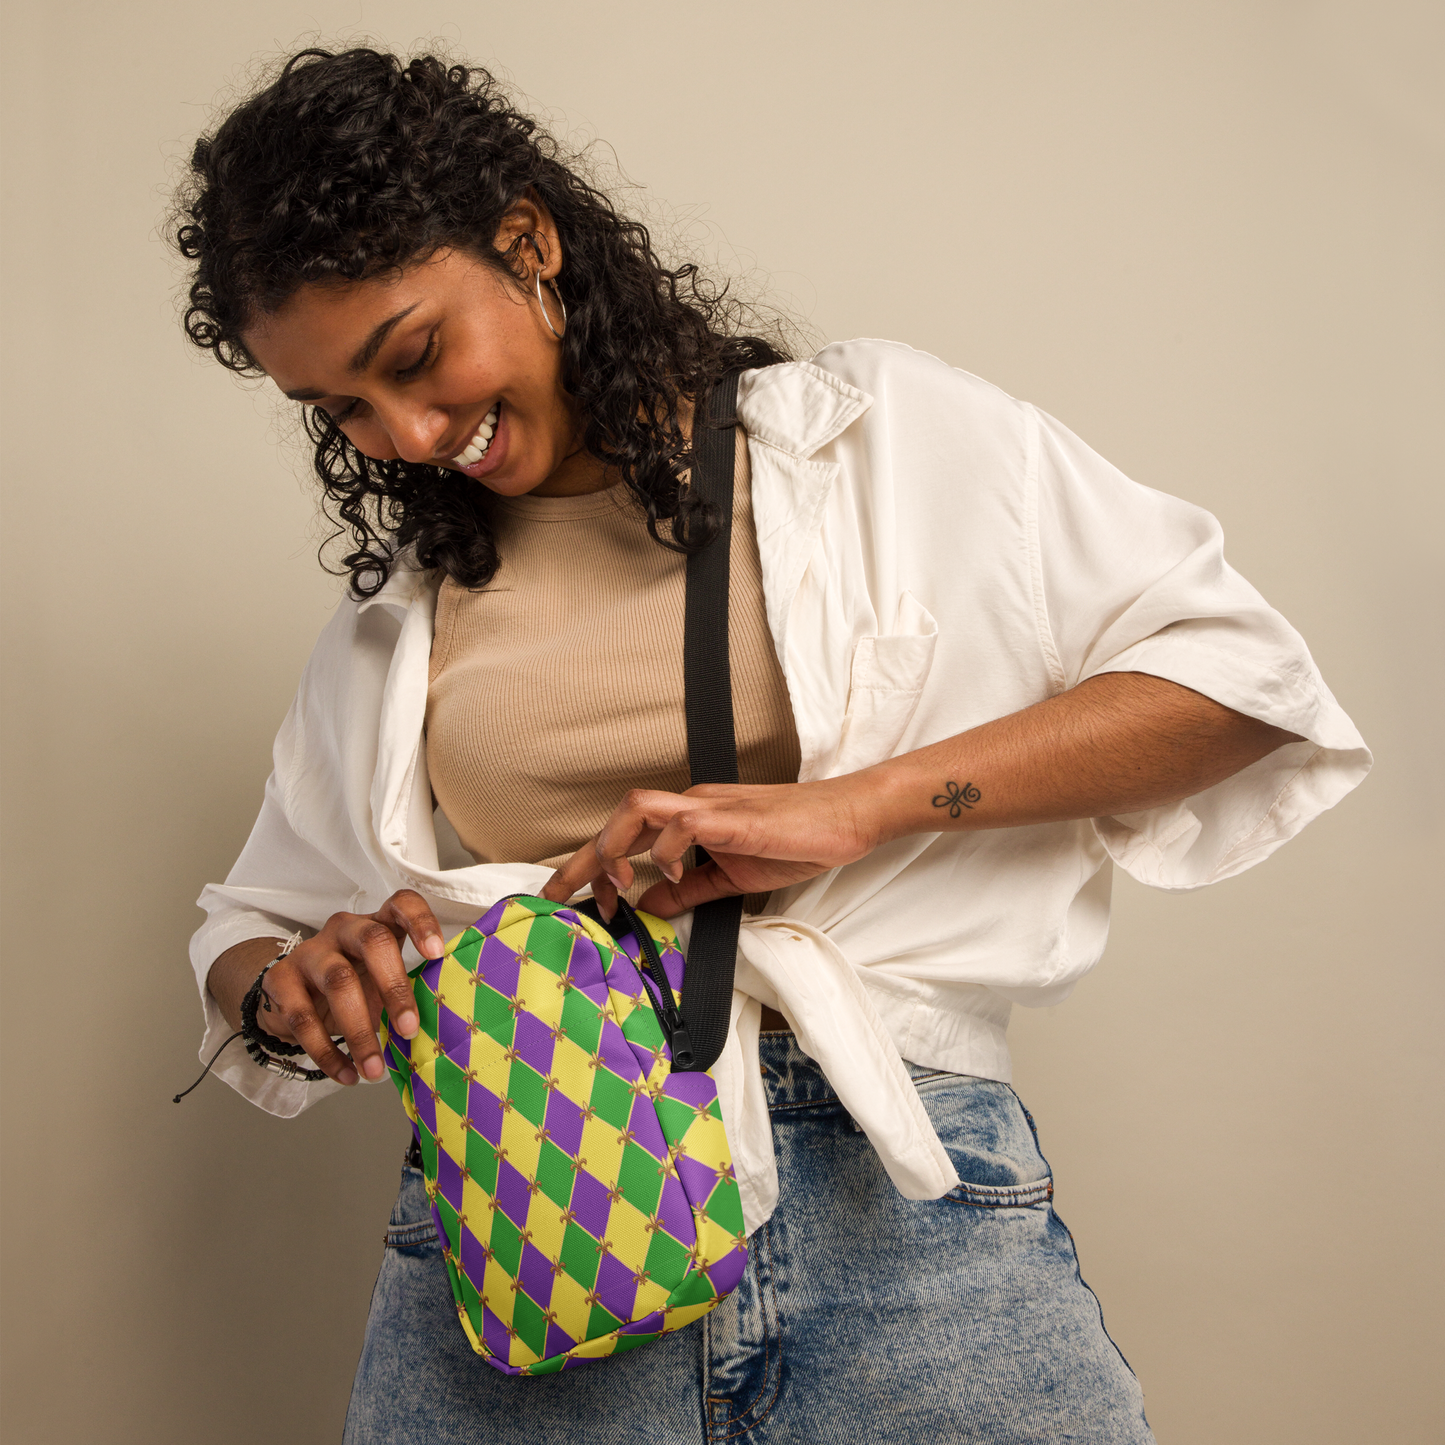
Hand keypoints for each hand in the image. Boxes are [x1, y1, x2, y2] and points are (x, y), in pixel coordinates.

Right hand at [206, 890, 444, 1086]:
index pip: (402, 904)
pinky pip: (302, 1016)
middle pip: (373, 941)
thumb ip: (407, 994)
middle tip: (409, 1030)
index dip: (421, 922)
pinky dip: (326, 1052)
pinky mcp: (281, 978)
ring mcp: (310, 951)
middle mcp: (345, 928)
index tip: (437, 954)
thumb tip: (438, 1031)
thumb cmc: (354, 986)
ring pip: (338, 981)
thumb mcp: (382, 982)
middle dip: (395, 987)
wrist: (291, 996)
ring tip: (375, 1070)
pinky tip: (346, 1074)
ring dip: (359, 1031)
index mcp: (378, 923)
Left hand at [539, 777, 887, 919]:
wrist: (846, 819)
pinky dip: (667, 851)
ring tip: (613, 885)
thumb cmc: (796, 840)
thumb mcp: (731, 876)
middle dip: (579, 859)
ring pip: (638, 810)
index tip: (574, 901)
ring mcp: (710, 808)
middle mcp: (691, 805)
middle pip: (617, 818)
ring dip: (614, 847)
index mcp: (689, 818)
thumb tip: (646, 906)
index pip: (625, 835)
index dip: (590, 865)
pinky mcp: (733, 819)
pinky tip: (672, 876)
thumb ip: (688, 890)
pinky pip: (684, 825)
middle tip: (555, 896)